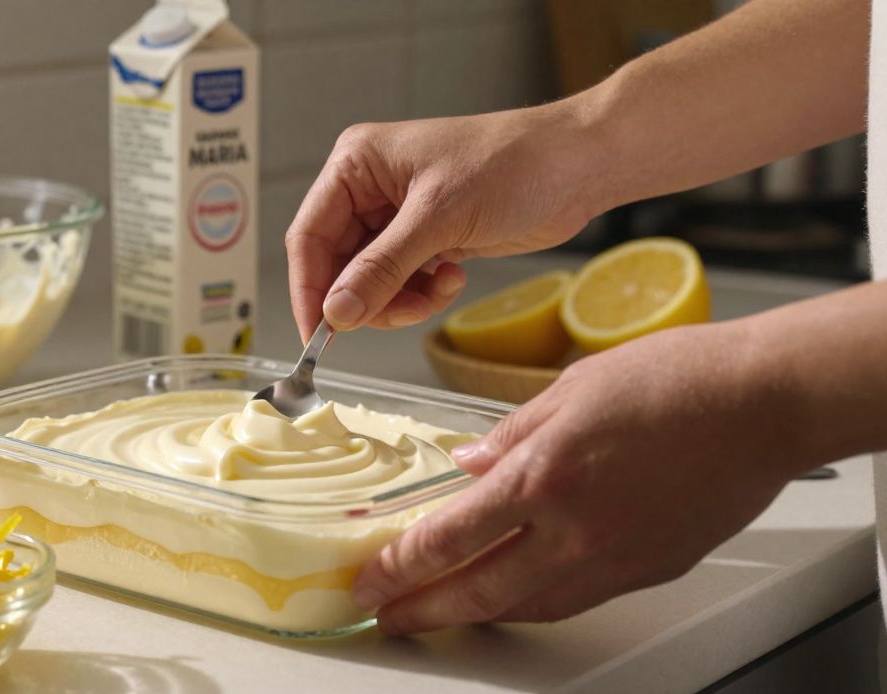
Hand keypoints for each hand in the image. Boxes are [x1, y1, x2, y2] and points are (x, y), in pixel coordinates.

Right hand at [285, 105, 604, 341]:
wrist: (577, 166)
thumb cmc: (512, 165)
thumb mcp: (438, 219)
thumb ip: (381, 269)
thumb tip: (336, 313)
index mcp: (357, 165)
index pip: (309, 236)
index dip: (310, 290)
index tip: (318, 337)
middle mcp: (369, 189)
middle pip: (337, 265)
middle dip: (366, 298)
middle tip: (397, 314)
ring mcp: (397, 216)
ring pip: (369, 282)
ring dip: (398, 300)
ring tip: (437, 291)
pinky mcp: (426, 238)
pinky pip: (401, 283)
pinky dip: (421, 294)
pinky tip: (453, 278)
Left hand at [349, 322, 807, 633]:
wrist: (762, 403)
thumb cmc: (676, 380)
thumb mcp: (570, 388)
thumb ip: (510, 434)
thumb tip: (467, 464)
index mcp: (541, 476)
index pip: (447, 538)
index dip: (399, 566)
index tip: (371, 577)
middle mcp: (571, 529)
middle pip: (476, 591)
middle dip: (422, 609)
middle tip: (388, 615)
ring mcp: (611, 558)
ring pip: (524, 607)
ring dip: (473, 614)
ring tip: (440, 612)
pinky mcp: (646, 570)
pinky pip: (573, 600)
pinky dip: (530, 605)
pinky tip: (512, 598)